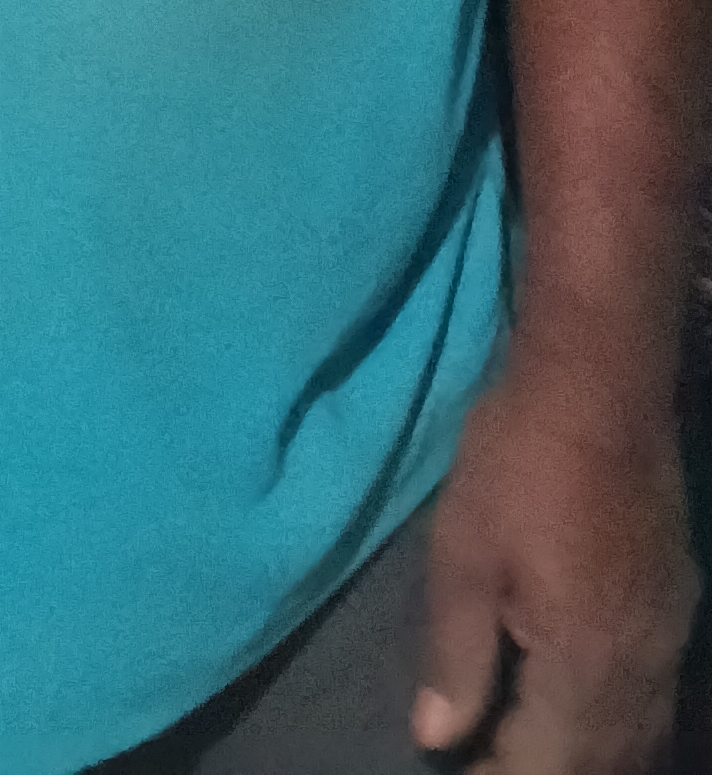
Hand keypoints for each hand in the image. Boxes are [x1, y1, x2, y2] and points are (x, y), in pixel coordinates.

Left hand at [414, 364, 696, 768]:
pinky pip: (652, 704)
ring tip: (522, 749)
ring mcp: (667, 640)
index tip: (456, 769)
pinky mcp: (677, 609)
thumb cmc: (518, 458)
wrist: (603, 378)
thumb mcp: (462, 552)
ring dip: (584, 761)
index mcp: (584, 663)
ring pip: (637, 743)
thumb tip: (436, 738)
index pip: (545, 770)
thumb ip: (455, 654)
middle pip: (602, 768)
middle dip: (539, 774)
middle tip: (484, 761)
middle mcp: (639, 669)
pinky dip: (614, 730)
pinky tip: (579, 717)